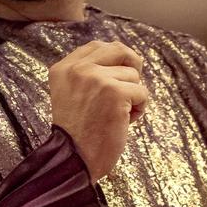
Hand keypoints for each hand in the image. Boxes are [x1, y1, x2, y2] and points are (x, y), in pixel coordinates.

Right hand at [48, 40, 149, 181]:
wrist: (74, 160)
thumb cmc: (77, 134)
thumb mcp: (70, 95)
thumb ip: (87, 74)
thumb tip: (123, 57)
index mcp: (63, 69)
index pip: (96, 46)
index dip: (115, 58)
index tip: (118, 75)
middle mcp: (78, 69)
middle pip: (119, 50)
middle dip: (132, 66)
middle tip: (132, 87)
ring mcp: (96, 78)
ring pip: (133, 75)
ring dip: (134, 96)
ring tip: (119, 116)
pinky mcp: (115, 92)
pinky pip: (142, 92)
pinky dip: (140, 109)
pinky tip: (125, 122)